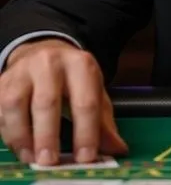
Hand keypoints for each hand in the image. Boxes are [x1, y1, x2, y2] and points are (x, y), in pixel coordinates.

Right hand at [0, 39, 127, 165]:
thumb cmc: (72, 79)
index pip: (85, 101)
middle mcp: (50, 64)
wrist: (43, 52)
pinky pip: (0, 109)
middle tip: (50, 161)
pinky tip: (20, 147)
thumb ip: (103, 122)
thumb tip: (117, 148)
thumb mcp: (93, 92)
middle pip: (47, 101)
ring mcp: (23, 71)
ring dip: (22, 136)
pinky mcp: (3, 83)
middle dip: (48, 135)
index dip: (86, 132)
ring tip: (32, 157)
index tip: (86, 157)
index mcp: (80, 65)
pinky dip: (8, 132)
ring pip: (16, 105)